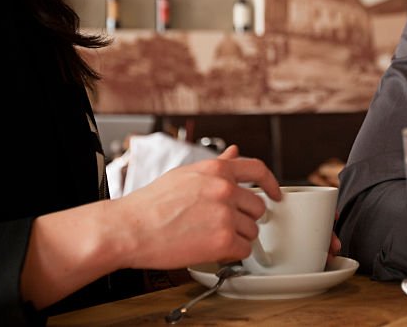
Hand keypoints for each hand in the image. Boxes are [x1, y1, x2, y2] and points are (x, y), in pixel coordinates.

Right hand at [111, 144, 281, 269]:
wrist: (130, 228)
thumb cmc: (151, 203)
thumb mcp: (186, 174)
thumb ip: (216, 165)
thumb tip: (234, 152)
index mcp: (217, 170)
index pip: (258, 170)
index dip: (272, 183)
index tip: (276, 194)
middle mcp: (225, 189)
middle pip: (257, 206)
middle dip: (245, 218)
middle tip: (224, 225)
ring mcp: (226, 214)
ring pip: (252, 230)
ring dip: (237, 237)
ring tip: (209, 236)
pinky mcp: (223, 240)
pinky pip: (244, 250)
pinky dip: (231, 253)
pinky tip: (211, 249)